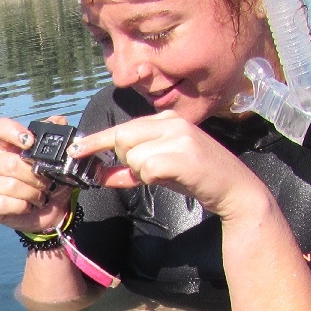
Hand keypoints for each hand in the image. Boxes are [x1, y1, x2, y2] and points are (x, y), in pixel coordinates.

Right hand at [0, 116, 74, 231]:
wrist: (52, 212)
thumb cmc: (52, 182)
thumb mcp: (60, 160)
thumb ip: (58, 138)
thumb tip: (58, 120)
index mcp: (8, 146)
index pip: (0, 128)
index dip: (13, 132)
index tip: (31, 142)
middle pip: (10, 163)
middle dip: (35, 176)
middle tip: (48, 184)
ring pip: (10, 185)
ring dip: (33, 193)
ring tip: (41, 197)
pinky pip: (4, 203)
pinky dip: (22, 206)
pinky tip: (29, 206)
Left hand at [69, 111, 264, 218]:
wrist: (234, 189)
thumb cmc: (196, 177)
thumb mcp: (160, 170)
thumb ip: (130, 170)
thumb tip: (101, 176)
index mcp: (165, 120)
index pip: (121, 128)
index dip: (96, 141)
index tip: (76, 150)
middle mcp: (171, 122)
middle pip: (122, 138)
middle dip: (126, 160)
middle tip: (147, 171)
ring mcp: (179, 135)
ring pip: (133, 156)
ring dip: (142, 172)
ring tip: (167, 174)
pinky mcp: (183, 153)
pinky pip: (146, 168)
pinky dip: (153, 178)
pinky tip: (173, 177)